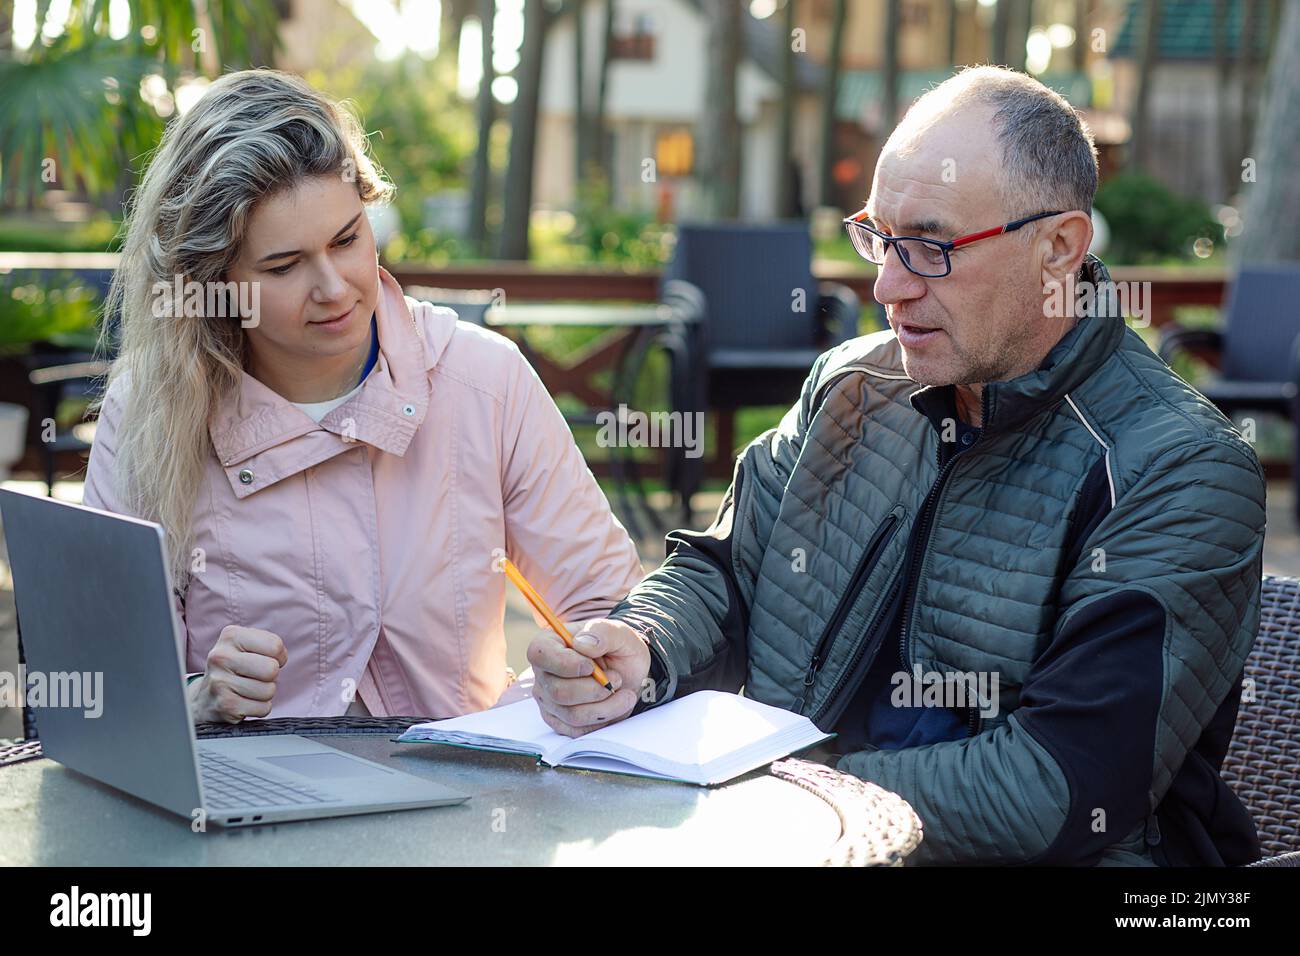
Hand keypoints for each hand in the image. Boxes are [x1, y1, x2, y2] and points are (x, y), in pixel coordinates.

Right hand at [190, 626, 287, 723]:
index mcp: (231, 636)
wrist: (206, 697)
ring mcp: (220, 682)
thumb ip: (270, 644)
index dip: (278, 656)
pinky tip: (244, 702)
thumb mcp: (248, 646)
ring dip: (265, 693)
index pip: (275, 645)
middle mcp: (221, 657)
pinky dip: (260, 708)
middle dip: (271, 676)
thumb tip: (280, 659)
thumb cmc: (237, 667)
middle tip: (256, 676)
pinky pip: (263, 708)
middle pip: (272, 669)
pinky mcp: (225, 706)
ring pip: (269, 690)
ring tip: (248, 689)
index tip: (264, 659)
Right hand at [525, 619, 649, 736]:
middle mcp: (543, 673)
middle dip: (595, 689)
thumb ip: (602, 632)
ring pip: (572, 714)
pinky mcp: (560, 721)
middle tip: (617, 678)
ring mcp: (549, 700)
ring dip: (605, 706)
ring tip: (624, 693)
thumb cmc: (618, 648)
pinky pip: (578, 730)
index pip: (539, 655)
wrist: (629, 671)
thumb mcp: (619, 632)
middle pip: (558, 691)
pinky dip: (603, 720)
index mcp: (549, 643)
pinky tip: (615, 705)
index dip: (565, 664)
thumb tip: (582, 644)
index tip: (590, 666)